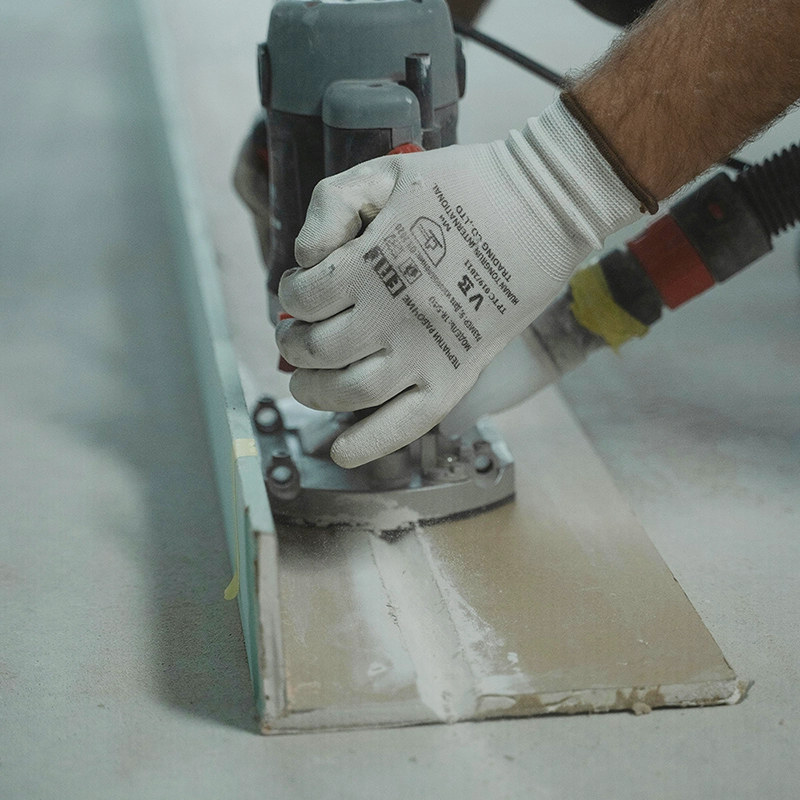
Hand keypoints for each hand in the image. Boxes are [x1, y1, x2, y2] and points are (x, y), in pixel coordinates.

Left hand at [277, 98, 640, 467]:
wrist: (544, 206)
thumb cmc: (465, 185)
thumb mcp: (388, 169)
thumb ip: (332, 204)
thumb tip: (306, 259)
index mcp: (371, 262)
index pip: (301, 298)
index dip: (290, 294)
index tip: (300, 288)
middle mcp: (391, 314)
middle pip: (315, 350)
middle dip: (293, 344)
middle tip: (296, 336)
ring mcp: (424, 350)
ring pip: (348, 392)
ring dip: (313, 392)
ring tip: (307, 381)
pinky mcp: (455, 374)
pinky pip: (406, 422)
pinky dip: (368, 443)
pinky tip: (342, 452)